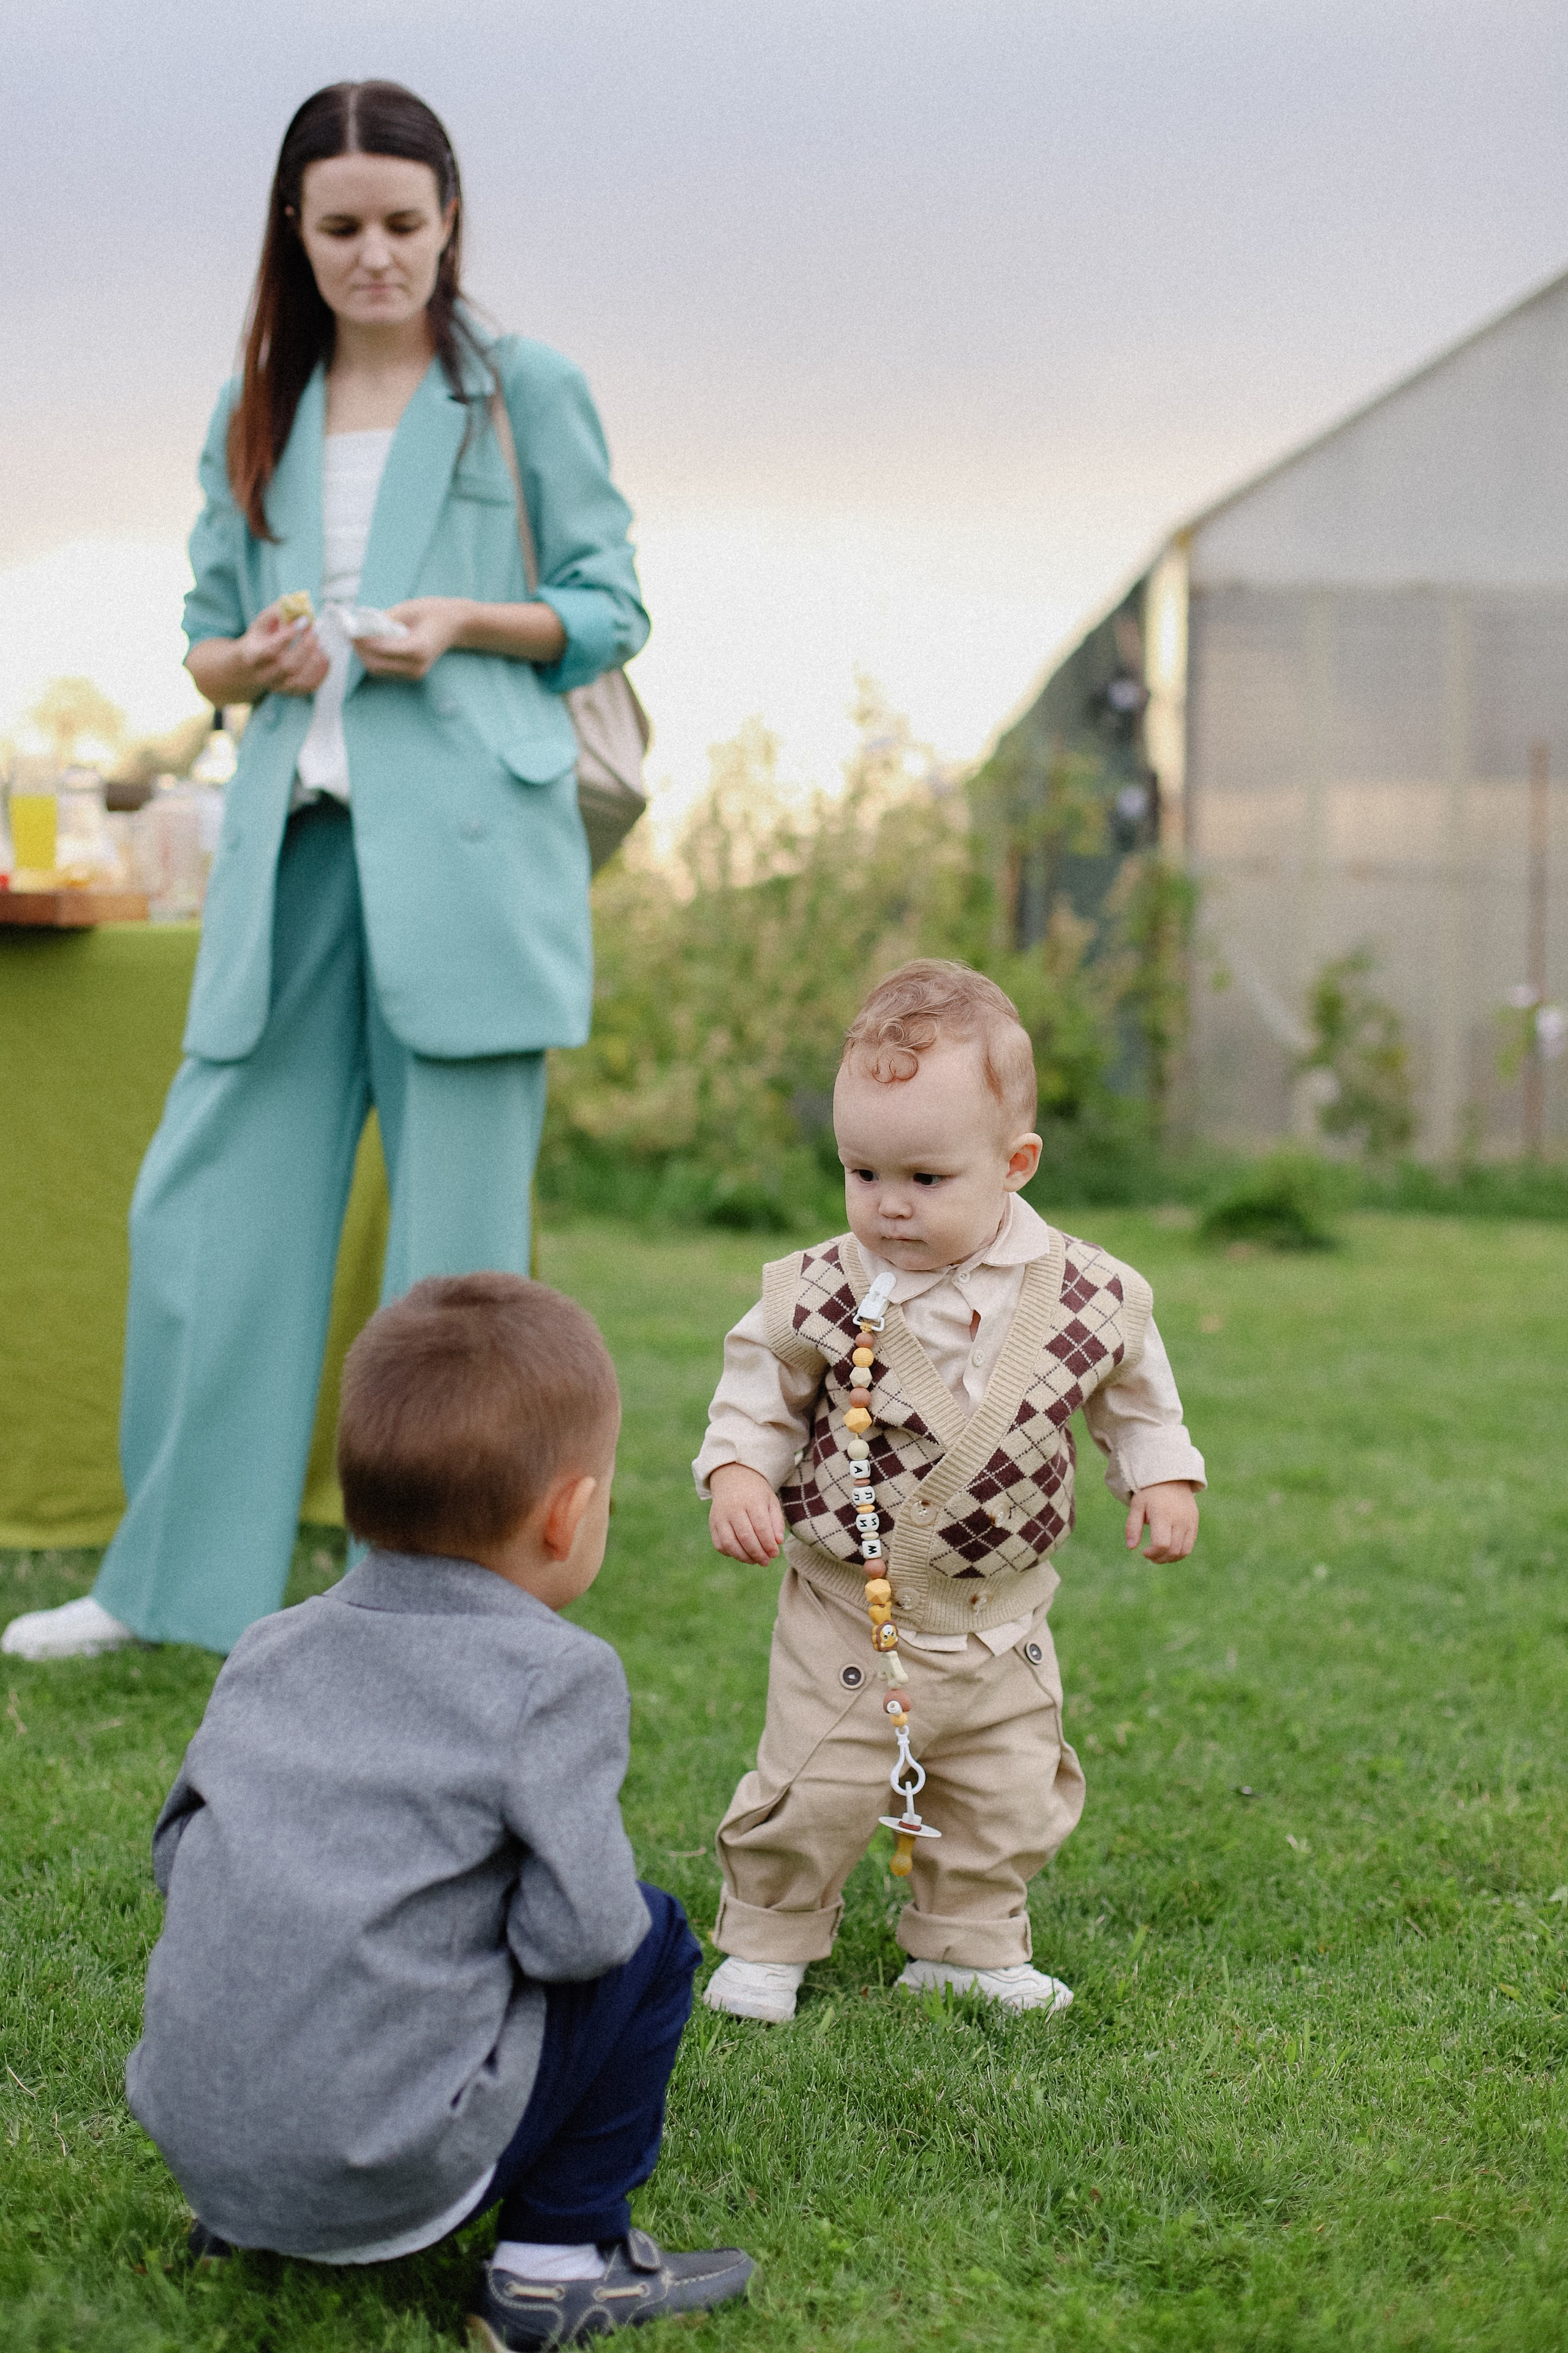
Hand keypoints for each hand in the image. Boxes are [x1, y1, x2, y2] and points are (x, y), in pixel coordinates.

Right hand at [233, 602, 330, 698]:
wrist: (251, 667)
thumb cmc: (259, 640)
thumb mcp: (261, 624)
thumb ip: (276, 612)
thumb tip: (296, 603)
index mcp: (253, 656)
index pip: (271, 650)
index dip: (290, 635)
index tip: (305, 620)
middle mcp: (265, 675)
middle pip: (288, 667)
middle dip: (306, 646)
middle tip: (317, 629)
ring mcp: (279, 686)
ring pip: (301, 680)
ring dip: (316, 660)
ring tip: (323, 643)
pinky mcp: (292, 691)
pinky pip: (310, 686)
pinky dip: (322, 671)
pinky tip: (325, 655)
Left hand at [353, 597, 472, 680]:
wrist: (455, 625)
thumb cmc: (433, 612)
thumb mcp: (407, 609)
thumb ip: (384, 620)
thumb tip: (360, 625)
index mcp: (418, 648)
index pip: (381, 649)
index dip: (362, 641)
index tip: (350, 630)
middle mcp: (417, 666)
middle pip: (376, 664)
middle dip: (360, 650)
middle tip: (351, 635)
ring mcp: (415, 673)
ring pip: (378, 670)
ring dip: (365, 656)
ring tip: (359, 639)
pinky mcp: (412, 675)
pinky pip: (385, 671)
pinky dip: (374, 659)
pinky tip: (371, 646)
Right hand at [709, 1464, 786, 1563]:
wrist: (732, 1477)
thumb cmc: (756, 1493)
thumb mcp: (771, 1501)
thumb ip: (777, 1521)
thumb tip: (778, 1542)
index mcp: (751, 1500)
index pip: (761, 1527)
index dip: (768, 1544)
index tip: (775, 1554)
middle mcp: (733, 1508)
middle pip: (745, 1537)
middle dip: (757, 1553)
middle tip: (766, 1562)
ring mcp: (720, 1516)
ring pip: (729, 1543)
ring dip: (743, 1557)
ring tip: (754, 1561)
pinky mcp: (712, 1523)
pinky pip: (719, 1544)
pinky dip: (730, 1553)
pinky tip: (741, 1554)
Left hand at [1124, 1481, 1199, 1562]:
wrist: (1171, 1479)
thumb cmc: (1150, 1494)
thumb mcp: (1137, 1506)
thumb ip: (1132, 1526)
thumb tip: (1130, 1547)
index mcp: (1163, 1514)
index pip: (1161, 1544)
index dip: (1152, 1554)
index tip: (1144, 1552)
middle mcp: (1179, 1519)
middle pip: (1173, 1551)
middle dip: (1160, 1559)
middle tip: (1150, 1556)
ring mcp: (1189, 1522)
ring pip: (1184, 1551)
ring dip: (1170, 1559)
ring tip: (1159, 1555)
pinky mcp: (1194, 1524)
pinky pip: (1189, 1545)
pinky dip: (1179, 1552)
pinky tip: (1168, 1549)